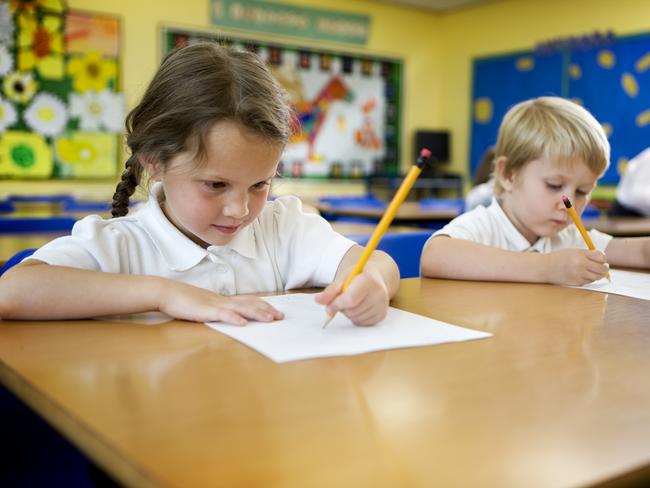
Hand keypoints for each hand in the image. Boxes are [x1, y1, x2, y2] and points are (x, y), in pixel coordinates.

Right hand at [158, 280, 283, 324]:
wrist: (167, 292)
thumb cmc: (184, 301)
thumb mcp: (205, 306)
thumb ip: (218, 310)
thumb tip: (230, 318)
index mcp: (223, 300)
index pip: (248, 300)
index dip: (262, 305)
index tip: (275, 312)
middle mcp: (222, 300)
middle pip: (249, 303)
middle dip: (266, 310)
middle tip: (280, 317)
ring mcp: (214, 305)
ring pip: (240, 308)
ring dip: (256, 313)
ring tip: (269, 319)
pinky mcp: (205, 311)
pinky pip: (222, 314)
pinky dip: (233, 318)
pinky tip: (243, 323)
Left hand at [314, 270, 388, 325]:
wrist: (376, 278)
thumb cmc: (357, 276)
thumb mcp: (343, 278)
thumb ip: (330, 290)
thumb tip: (318, 300)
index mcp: (369, 280)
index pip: (350, 299)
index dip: (337, 304)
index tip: (329, 306)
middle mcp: (379, 293)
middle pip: (352, 310)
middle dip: (342, 307)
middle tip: (343, 298)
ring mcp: (382, 306)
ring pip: (355, 318)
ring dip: (348, 313)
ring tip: (352, 301)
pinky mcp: (381, 315)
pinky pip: (361, 323)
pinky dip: (355, 318)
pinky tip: (359, 307)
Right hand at [544, 248, 609, 285]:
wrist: (545, 267)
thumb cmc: (560, 258)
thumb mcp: (573, 251)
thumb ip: (587, 254)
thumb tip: (604, 261)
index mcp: (580, 254)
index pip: (601, 256)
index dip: (603, 258)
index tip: (601, 259)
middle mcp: (580, 264)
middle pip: (602, 268)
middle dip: (604, 267)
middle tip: (603, 266)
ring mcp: (578, 274)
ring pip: (597, 276)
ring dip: (598, 274)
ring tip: (593, 270)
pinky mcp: (576, 282)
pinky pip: (589, 281)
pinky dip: (589, 278)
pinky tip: (583, 274)